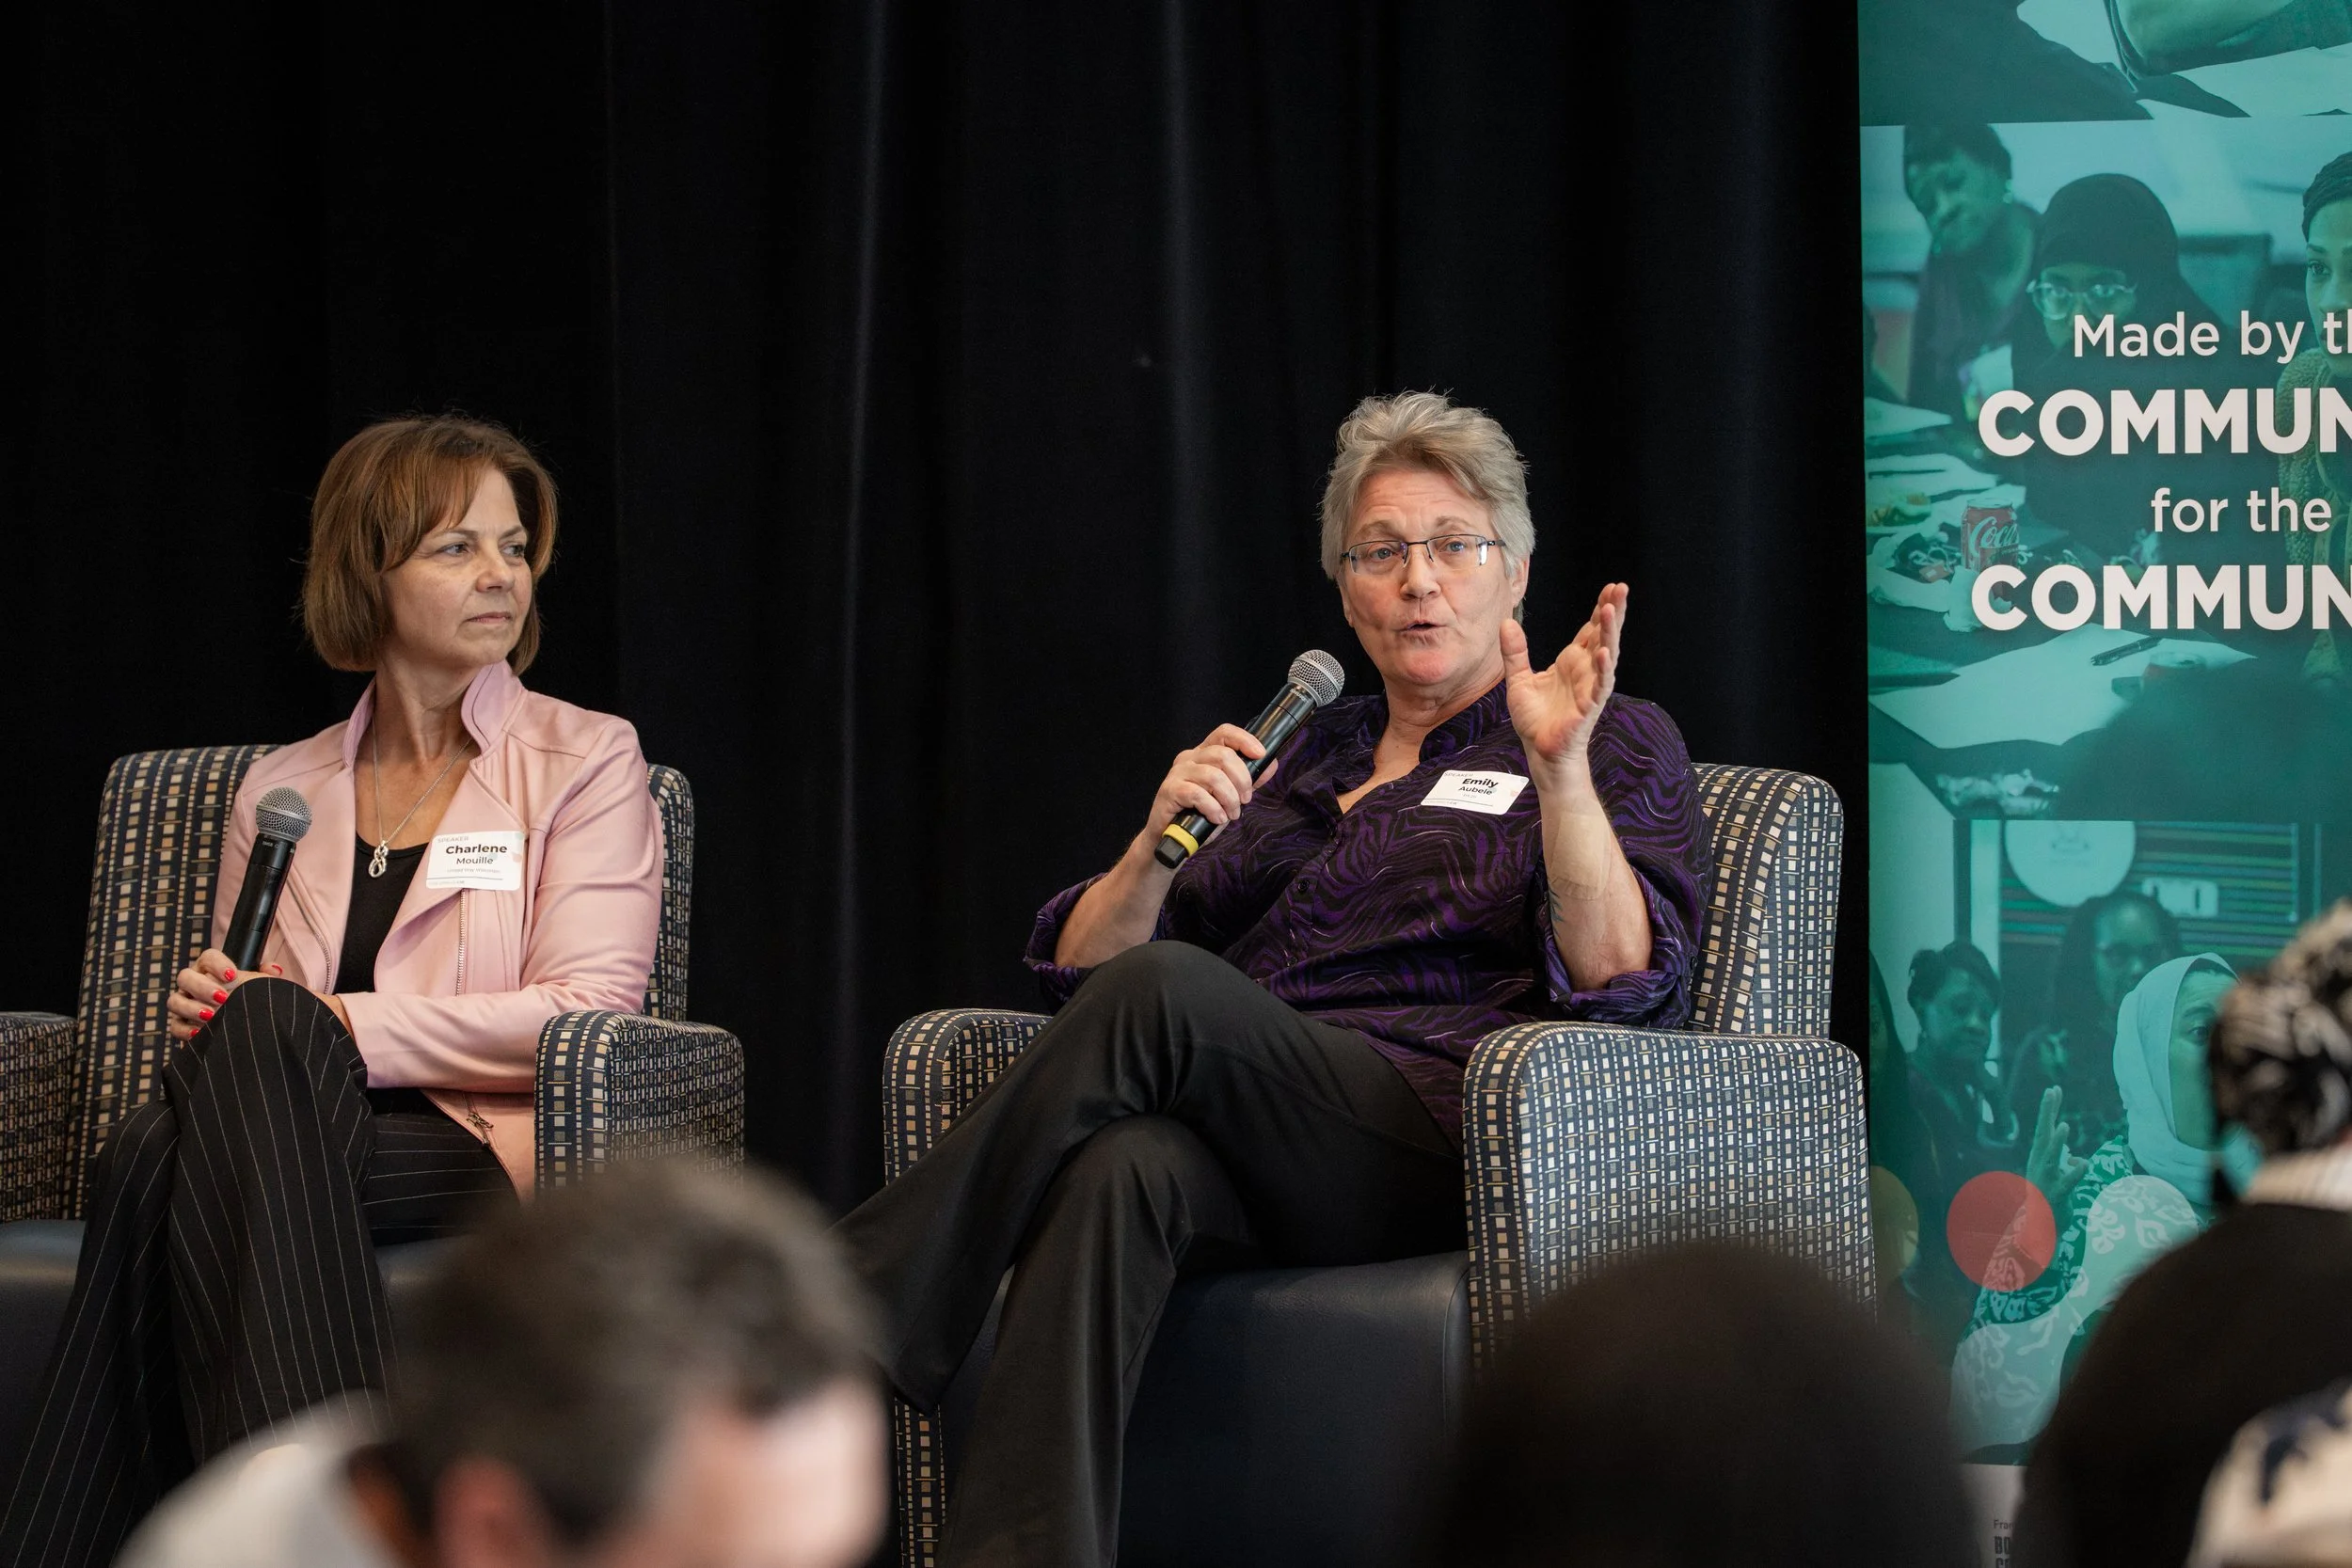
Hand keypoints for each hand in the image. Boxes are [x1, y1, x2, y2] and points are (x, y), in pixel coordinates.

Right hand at [168, 949, 282, 1040]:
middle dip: (202, 986)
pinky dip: (186, 1030)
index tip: (232, 975)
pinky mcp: (182, 1024)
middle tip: (222, 997)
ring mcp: (185, 1004)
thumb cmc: (250, 1000)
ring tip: (211, 1016)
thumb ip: (266, 976)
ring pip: (175, 1001)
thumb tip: (274, 969)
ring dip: (192, 1008)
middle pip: (185, 977)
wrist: (246, 1027)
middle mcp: (194, 984)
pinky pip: (175, 1026)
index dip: (217, 964)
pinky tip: (200, 1033)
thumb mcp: (260, 987)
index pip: (208, 958)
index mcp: (211, 969)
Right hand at [1143, 724, 1275, 846]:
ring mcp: (1177, 773)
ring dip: (1229, 798)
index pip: (1224, 733)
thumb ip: (1248, 780)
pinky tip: (1217, 818)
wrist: (1170, 836)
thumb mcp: (1228, 795)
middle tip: (1245, 801)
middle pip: (1223, 755)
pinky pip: (1197, 794)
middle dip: (1242, 780)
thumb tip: (1271, 764)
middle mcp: (1189, 758)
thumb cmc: (1199, 813)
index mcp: (1203, 753)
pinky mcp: (1169, 790)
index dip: (1244, 740)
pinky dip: (1213, 808)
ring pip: (1213, 775)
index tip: (1260, 754)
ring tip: (1231, 814)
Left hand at [1503, 583, 1625, 778]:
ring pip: (1607, 655)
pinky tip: (1605, 653)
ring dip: (1611, 633)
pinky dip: (1603, 669)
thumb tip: (1507, 622)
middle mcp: (1586, 670)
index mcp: (1573, 662)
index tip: (1609, 588)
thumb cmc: (1536, 719)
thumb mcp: (1519, 679)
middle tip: (1621, 588)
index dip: (1600, 609)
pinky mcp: (1589, 707)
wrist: (1539, 750)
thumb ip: (1515, 652)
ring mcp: (1590, 687)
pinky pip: (1600, 685)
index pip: (1591, 630)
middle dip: (1613, 612)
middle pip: (1604, 635)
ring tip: (1613, 610)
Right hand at [2025, 1085, 2089, 1209]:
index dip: (2049, 1109)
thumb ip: (2066, 1164)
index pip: (2045, 1128)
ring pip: (2052, 1157)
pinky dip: (2075, 1173)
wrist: (2037, 1230)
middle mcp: (2040, 1164)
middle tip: (2051, 1093)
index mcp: (2040, 1157)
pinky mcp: (2056, 1195)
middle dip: (2047, 1113)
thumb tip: (2076, 1159)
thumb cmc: (2048, 1201)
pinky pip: (2067, 1182)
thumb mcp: (2057, 1178)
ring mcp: (2046, 1179)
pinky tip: (2084, 1164)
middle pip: (2044, 1134)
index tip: (2054, 1089)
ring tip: (2065, 1126)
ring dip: (2058, 1142)